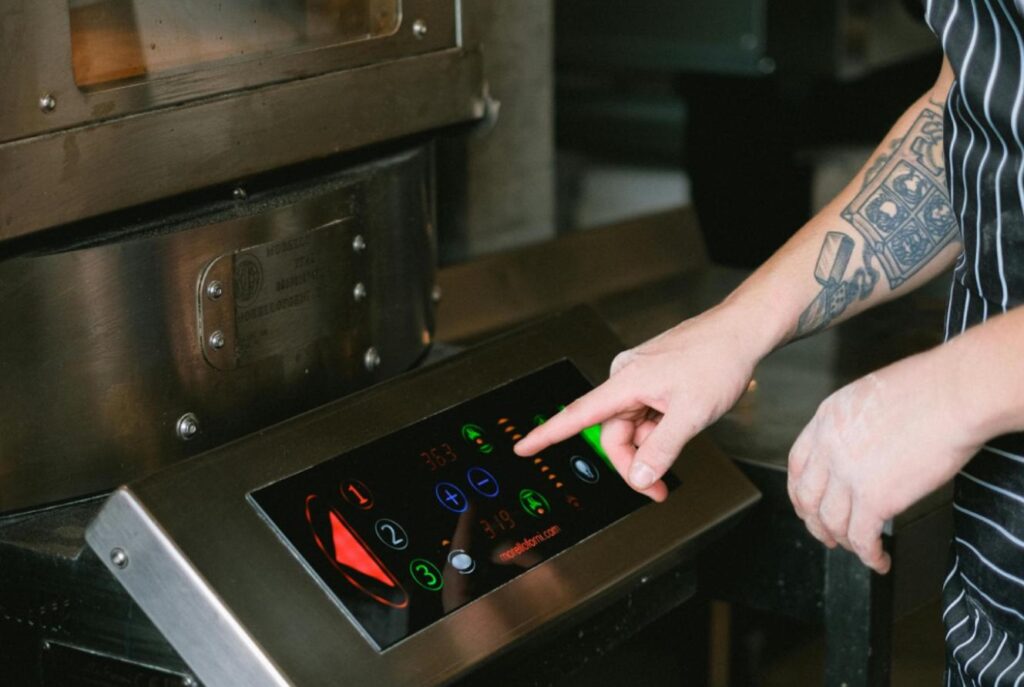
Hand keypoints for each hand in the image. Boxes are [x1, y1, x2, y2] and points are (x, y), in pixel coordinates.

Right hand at [515, 303, 767, 499]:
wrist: (740, 333)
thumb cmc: (717, 360)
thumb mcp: (691, 415)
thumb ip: (661, 450)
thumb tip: (639, 478)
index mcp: (627, 381)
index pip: (578, 415)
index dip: (548, 435)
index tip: (524, 448)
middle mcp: (626, 376)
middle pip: (612, 431)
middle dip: (634, 460)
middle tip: (659, 485)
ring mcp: (640, 376)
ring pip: (631, 425)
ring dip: (651, 442)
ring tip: (683, 435)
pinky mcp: (652, 377)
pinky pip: (645, 412)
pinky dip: (659, 427)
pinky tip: (681, 419)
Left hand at [788, 349, 978, 572]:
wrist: (953, 394)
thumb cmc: (928, 387)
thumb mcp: (870, 394)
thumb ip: (855, 424)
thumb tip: (863, 446)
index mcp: (826, 420)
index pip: (797, 465)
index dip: (799, 491)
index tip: (806, 505)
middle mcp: (828, 448)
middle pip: (807, 498)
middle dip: (815, 522)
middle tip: (827, 535)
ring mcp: (848, 474)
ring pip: (831, 522)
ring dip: (843, 542)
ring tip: (858, 550)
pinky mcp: (874, 498)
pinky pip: (862, 538)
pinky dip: (869, 555)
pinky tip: (880, 560)